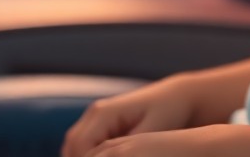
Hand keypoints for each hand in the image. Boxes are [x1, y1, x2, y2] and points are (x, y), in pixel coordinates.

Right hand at [82, 124, 238, 155]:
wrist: (177, 98)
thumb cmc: (169, 111)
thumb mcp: (154, 129)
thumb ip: (131, 147)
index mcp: (104, 112)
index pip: (80, 144)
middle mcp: (95, 113)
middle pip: (72, 145)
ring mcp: (96, 118)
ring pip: (73, 145)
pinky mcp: (101, 125)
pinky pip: (83, 145)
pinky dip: (86, 156)